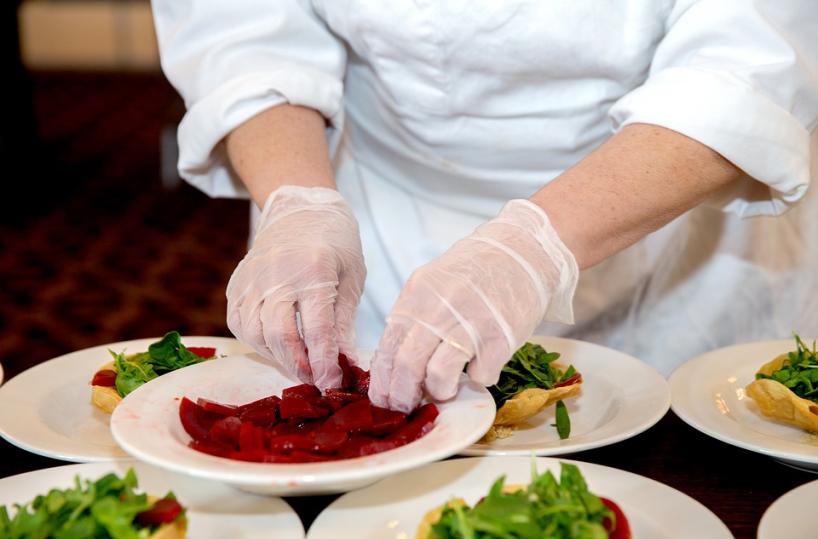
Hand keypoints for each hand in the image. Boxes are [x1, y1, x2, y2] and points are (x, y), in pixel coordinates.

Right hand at [227, 186, 364, 388]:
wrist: (300, 208)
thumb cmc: (335, 243)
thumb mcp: (352, 278)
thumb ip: (344, 322)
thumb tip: (345, 365)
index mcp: (314, 271)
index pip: (317, 329)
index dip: (323, 363)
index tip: (332, 384)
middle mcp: (277, 275)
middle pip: (280, 336)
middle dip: (299, 367)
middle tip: (316, 381)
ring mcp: (251, 279)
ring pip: (255, 334)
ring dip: (277, 357)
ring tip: (299, 364)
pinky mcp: (236, 284)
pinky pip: (239, 324)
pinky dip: (256, 342)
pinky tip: (276, 346)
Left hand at [368, 200, 577, 411]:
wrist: (521, 252)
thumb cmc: (475, 272)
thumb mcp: (432, 284)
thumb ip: (413, 317)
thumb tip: (394, 363)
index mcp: (416, 296)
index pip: (388, 347)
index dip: (383, 380)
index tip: (382, 399)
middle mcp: (439, 309)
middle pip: (408, 365)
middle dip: (403, 396)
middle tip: (407, 407)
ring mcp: (470, 323)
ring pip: (440, 375)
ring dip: (440, 391)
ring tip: (446, 389)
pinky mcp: (500, 337)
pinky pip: (481, 375)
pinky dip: (479, 378)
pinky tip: (481, 366)